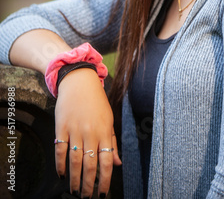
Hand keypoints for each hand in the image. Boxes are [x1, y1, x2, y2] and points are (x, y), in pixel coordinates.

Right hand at [54, 68, 121, 197]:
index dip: (105, 180)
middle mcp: (91, 132)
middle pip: (90, 165)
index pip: (107, 162)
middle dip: (89, 185)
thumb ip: (112, 142)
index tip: (103, 193)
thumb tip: (117, 163)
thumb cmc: (96, 101)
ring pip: (74, 161)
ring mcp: (75, 130)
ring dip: (74, 179)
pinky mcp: (61, 127)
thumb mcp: (109, 119)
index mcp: (105, 131)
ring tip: (74, 191)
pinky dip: (60, 165)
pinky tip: (61, 175)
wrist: (79, 81)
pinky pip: (60, 150)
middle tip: (87, 197)